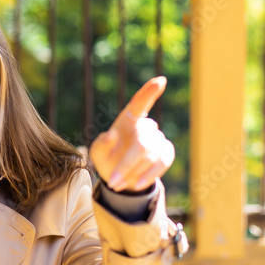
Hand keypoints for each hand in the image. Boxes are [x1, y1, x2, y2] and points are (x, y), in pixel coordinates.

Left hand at [89, 76, 174, 192]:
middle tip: (112, 182)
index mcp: (128, 120)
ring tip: (117, 184)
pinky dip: (148, 175)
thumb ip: (101, 144)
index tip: (160, 80)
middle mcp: (145, 127)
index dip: (149, 93)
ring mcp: (158, 139)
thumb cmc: (107, 158)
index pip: (139, 104)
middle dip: (127, 164)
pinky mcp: (166, 153)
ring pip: (151, 156)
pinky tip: (136, 184)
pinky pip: (162, 163)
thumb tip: (111, 135)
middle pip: (142, 143)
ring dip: (134, 173)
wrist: (121, 177)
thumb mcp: (97, 152)